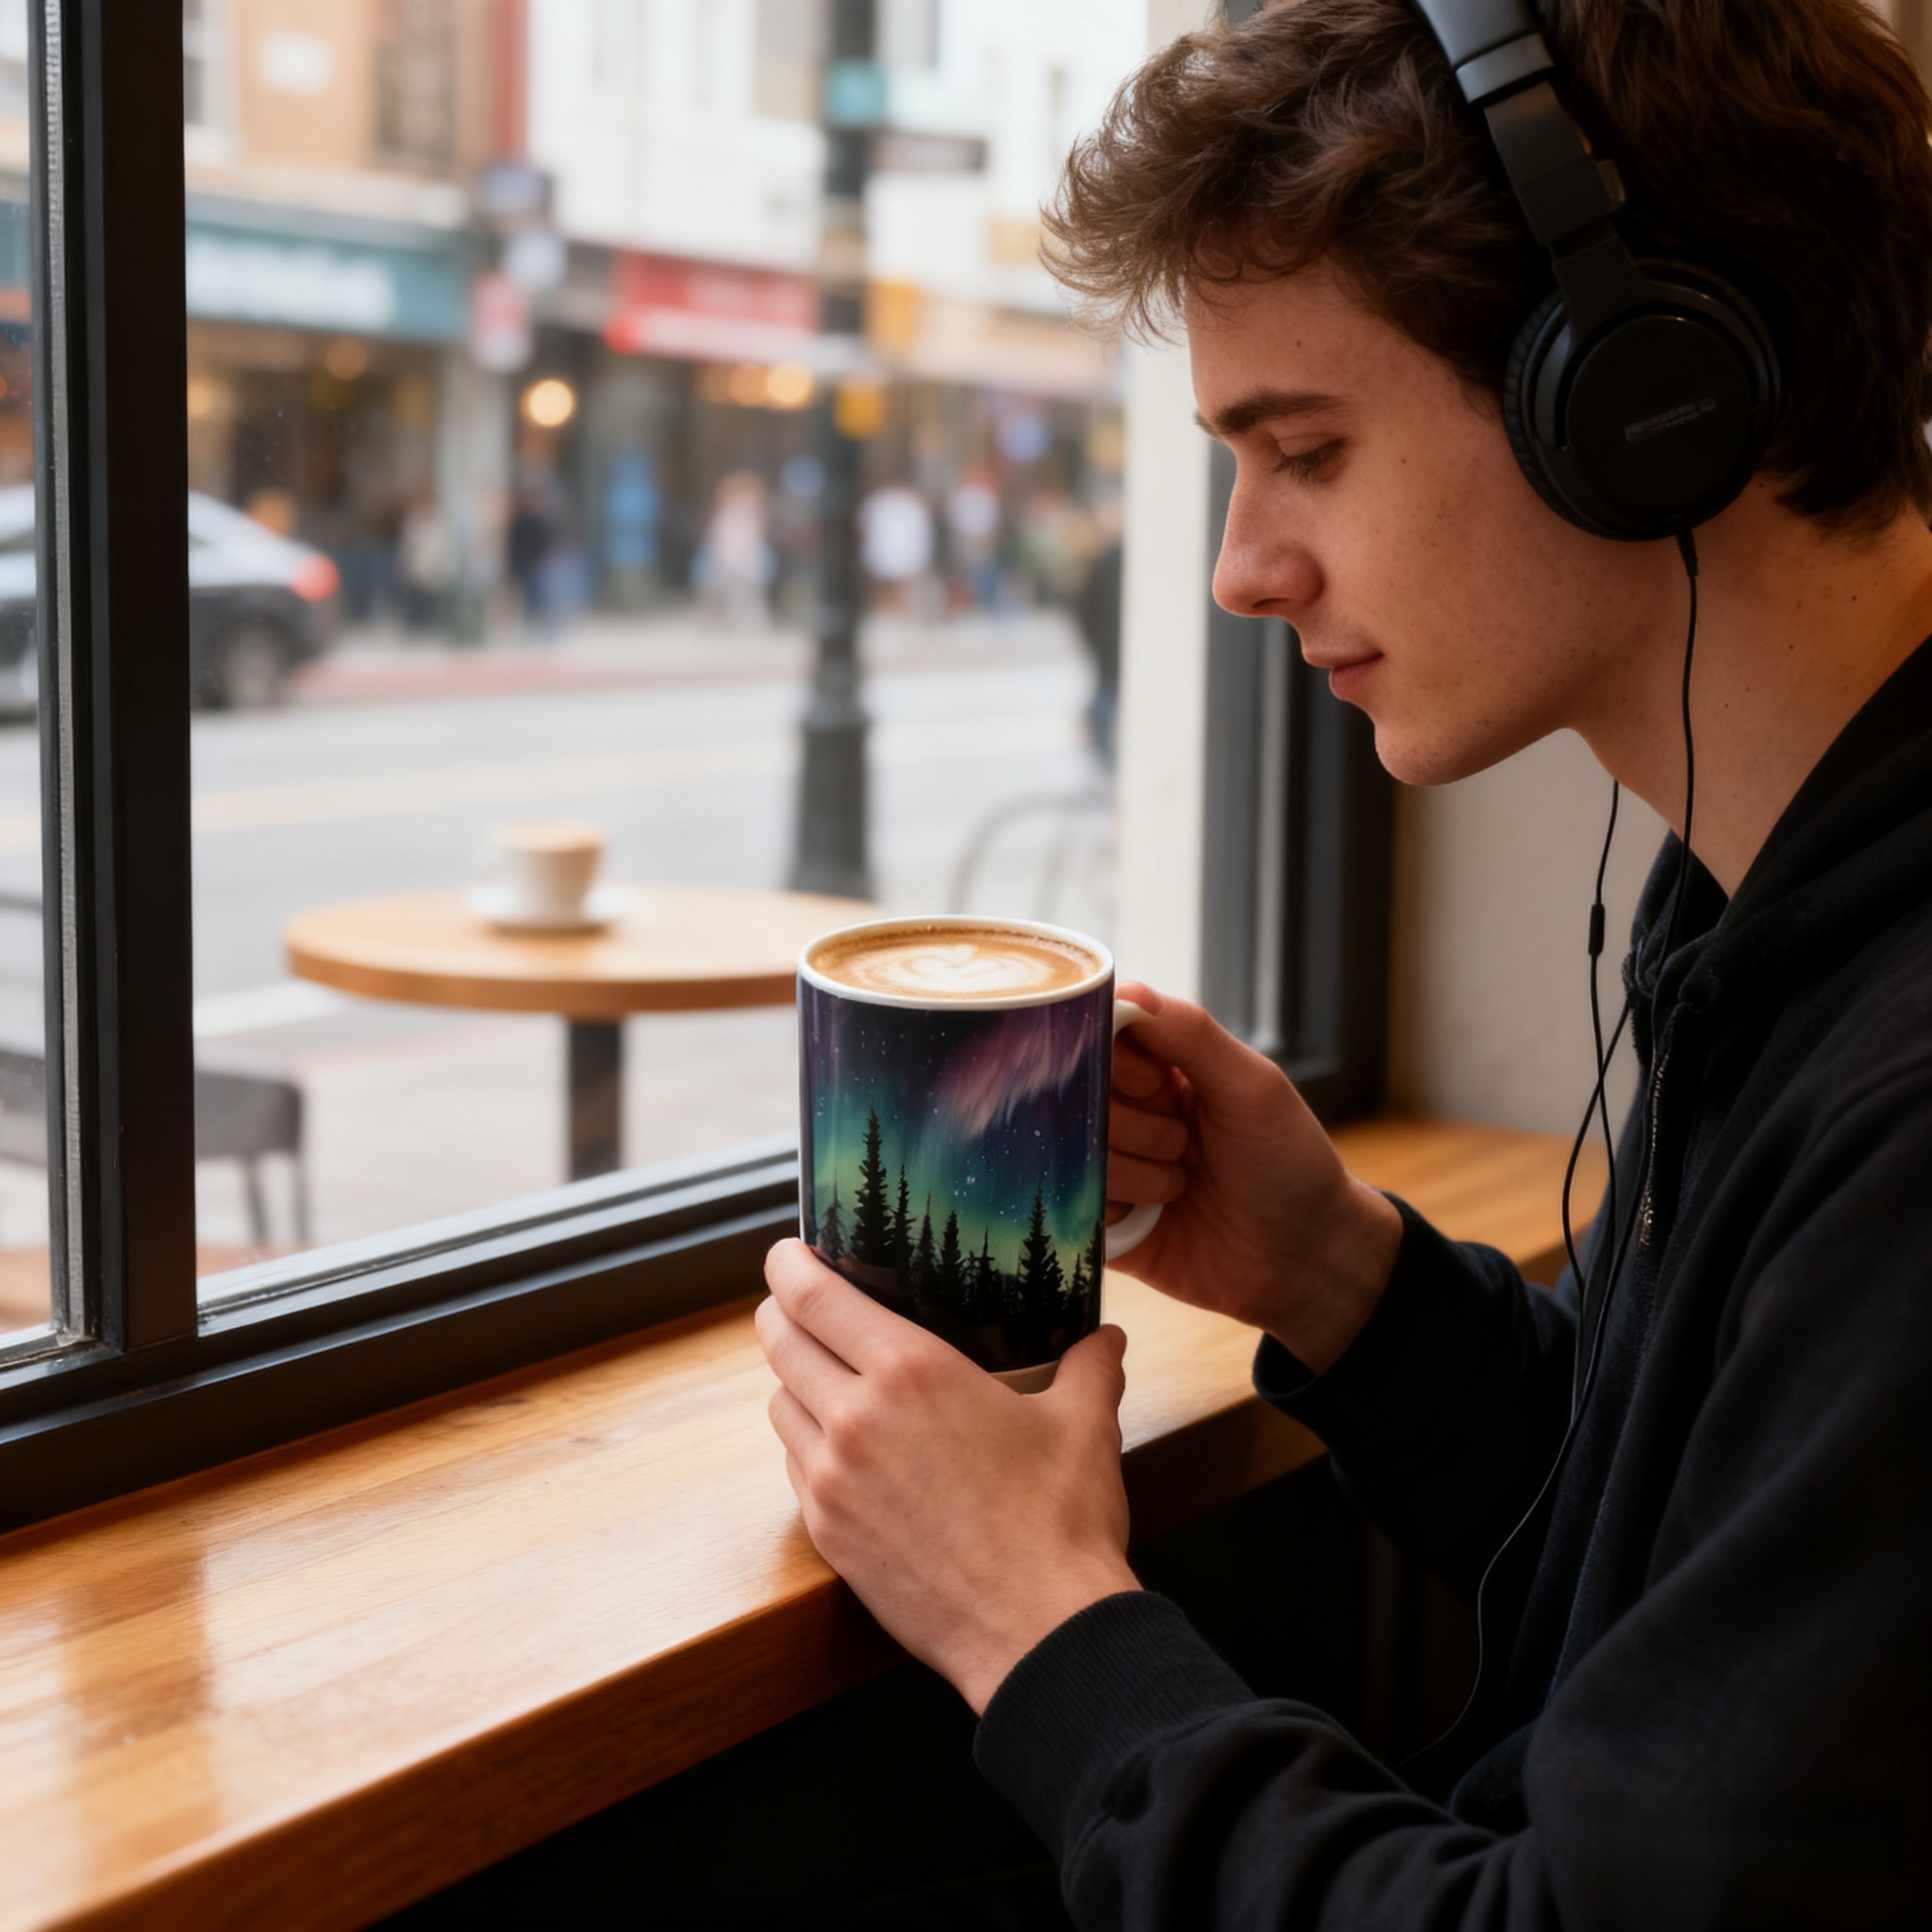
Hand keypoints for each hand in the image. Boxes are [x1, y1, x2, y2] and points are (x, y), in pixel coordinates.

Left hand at [757, 1238, 1139, 1713]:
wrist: (1039, 1633)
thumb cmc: (1061, 1522)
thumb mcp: (1085, 1425)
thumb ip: (1090, 1367)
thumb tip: (1108, 1339)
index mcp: (911, 1373)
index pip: (815, 1299)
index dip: (790, 1267)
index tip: (787, 1253)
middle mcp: (856, 1419)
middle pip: (780, 1343)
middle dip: (780, 1314)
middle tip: (797, 1304)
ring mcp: (832, 1482)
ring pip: (779, 1405)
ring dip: (793, 1382)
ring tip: (823, 1375)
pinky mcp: (828, 1535)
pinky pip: (796, 1468)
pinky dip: (806, 1445)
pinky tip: (843, 1448)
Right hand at [1107, 982, 1402, 1372]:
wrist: (1307, 1262)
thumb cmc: (1292, 1165)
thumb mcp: (1253, 1088)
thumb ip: (1191, 1035)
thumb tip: (1127, 989)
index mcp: (1163, 1069)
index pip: (1100, 1040)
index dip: (1118, 1065)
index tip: (1159, 1088)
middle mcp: (1132, 1113)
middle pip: (1079, 1098)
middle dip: (1135, 1125)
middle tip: (1186, 1145)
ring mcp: (1116, 1168)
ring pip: (1074, 1153)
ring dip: (1135, 1173)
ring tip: (1183, 1186)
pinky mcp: (1106, 1224)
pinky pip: (1073, 1205)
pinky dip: (1113, 1209)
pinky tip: (1154, 1216)